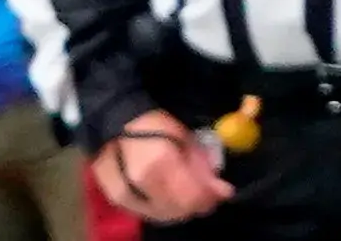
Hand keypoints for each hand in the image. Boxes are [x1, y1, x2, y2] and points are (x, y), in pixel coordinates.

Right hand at [98, 112, 231, 222]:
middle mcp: (141, 184)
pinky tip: (174, 200)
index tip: (225, 192)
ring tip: (194, 196)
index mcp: (159, 164)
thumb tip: (219, 188)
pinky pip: (148, 213)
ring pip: (163, 216)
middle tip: (211, 195)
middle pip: (178, 209)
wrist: (115, 125)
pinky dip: (165, 210)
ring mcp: (126, 196)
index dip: (211, 197)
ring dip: (183, 209)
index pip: (191, 196)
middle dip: (199, 204)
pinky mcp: (118, 201)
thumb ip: (201, 164)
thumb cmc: (154, 125)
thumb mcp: (184, 137)